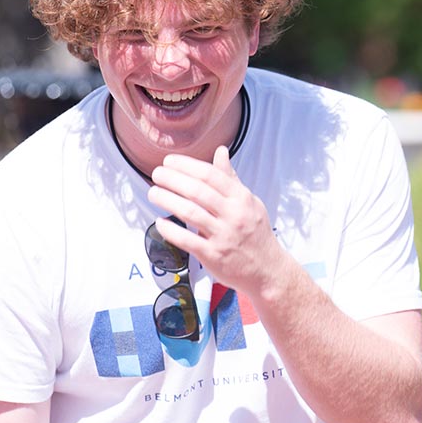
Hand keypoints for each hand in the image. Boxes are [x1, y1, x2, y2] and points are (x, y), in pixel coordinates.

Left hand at [147, 145, 282, 293]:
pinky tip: (160, 222)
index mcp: (241, 198)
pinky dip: (170, 230)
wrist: (268, 270)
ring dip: (167, 200)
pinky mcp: (213, 256)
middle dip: (172, 179)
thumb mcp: (248, 202)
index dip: (186, 165)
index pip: (210, 175)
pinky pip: (187, 240)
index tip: (169, 161)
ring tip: (153, 193)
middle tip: (156, 174)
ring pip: (190, 213)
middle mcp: (233, 215)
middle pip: (197, 191)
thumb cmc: (255, 233)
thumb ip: (230, 178)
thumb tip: (220, 151)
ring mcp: (223, 236)